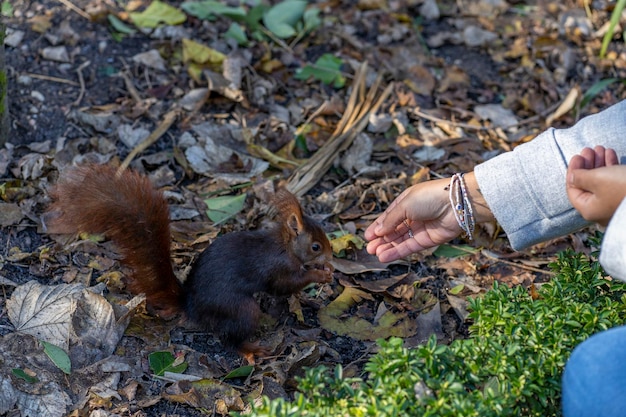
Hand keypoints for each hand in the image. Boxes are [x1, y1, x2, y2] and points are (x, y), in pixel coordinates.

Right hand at [365, 172, 493, 262]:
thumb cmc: (430, 197)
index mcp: (406, 202)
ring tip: (374, 254)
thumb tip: (377, 231)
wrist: (458, 203)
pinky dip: (397, 252)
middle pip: (394, 230)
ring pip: (400, 240)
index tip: (367, 236)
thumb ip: (391, 220)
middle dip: (381, 239)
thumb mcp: (405, 205)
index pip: (389, 216)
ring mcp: (421, 228)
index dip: (378, 226)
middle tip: (368, 249)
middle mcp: (413, 216)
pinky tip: (385, 256)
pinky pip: (410, 247)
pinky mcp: (429, 240)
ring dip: (388, 247)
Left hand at [567, 146, 625, 225]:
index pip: (572, 189)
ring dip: (599, 163)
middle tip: (589, 149)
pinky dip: (611, 167)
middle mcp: (599, 209)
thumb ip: (579, 177)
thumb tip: (570, 177)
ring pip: (601, 181)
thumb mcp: (596, 179)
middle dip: (588, 164)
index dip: (573, 171)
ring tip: (600, 148)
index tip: (577, 155)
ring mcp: (613, 204)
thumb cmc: (623, 186)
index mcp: (588, 209)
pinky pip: (614, 181)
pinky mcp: (624, 196)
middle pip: (587, 184)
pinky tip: (611, 153)